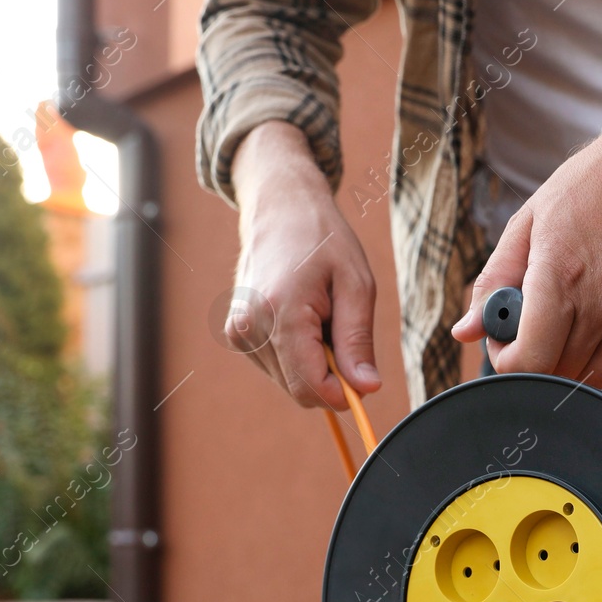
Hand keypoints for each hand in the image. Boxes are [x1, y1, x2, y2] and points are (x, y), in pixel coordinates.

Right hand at [228, 122, 379, 408]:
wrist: (280, 208)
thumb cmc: (323, 240)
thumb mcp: (356, 285)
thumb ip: (358, 342)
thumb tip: (366, 389)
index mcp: (280, 312)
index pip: (310, 386)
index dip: (343, 393)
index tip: (363, 377)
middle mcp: (250, 326)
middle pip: (300, 389)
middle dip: (330, 373)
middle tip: (339, 326)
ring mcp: (238, 332)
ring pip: (289, 382)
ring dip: (314, 360)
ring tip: (318, 314)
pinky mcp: (236, 335)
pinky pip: (278, 368)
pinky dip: (298, 353)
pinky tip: (300, 316)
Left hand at [451, 129, 601, 386]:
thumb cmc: (593, 185)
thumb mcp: (528, 221)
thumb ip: (493, 280)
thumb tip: (466, 330)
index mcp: (561, 277)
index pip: (528, 362)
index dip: (506, 360)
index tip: (504, 338)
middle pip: (555, 374)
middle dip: (533, 358)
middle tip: (531, 324)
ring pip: (589, 379)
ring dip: (566, 363)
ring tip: (563, 323)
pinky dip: (600, 364)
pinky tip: (592, 331)